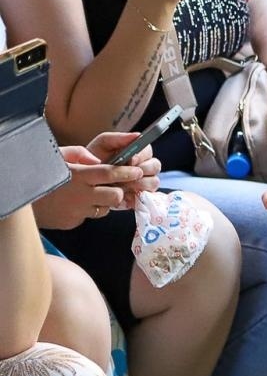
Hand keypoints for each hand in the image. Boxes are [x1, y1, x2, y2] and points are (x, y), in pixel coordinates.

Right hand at [31, 137, 156, 229]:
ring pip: (105, 208)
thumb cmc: (41, 173)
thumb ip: (80, 153)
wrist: (22, 198)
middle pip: (115, 195)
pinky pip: (90, 216)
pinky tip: (80, 203)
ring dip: (104, 201)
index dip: (127, 172)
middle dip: (119, 190)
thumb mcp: (57, 156)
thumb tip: (98, 160)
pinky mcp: (73, 222)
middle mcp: (80, 195)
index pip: (110, 173)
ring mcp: (77, 211)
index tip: (136, 171)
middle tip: (116, 185)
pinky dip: (90, 209)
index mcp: (78, 175)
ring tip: (94, 194)